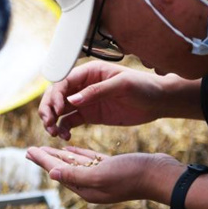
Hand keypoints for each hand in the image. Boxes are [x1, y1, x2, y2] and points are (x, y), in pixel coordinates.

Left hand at [26, 145, 182, 204]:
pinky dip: (77, 155)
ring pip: (74, 165)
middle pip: (62, 170)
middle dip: (46, 159)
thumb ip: (76, 175)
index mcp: (86, 189)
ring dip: (59, 156)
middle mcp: (91, 185)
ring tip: (44, 148)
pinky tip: (69, 150)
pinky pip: (89, 161)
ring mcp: (102, 177)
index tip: (28, 151)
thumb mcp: (101, 174)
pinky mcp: (111, 168)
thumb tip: (52, 174)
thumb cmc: (132, 175)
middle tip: (30, 150)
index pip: (58, 172)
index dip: (43, 161)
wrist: (160, 174)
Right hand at [38, 62, 174, 140]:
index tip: (55, 110)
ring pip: (60, 109)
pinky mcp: (90, 115)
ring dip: (52, 120)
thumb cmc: (144, 87)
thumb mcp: (122, 85)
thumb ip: (97, 91)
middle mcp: (84, 85)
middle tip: (48, 124)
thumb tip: (72, 100)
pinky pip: (70, 121)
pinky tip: (65, 136)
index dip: (54, 95)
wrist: (159, 101)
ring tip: (54, 133)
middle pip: (56, 95)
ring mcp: (86, 101)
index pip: (63, 81)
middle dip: (48, 109)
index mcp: (90, 72)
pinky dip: (63, 128)